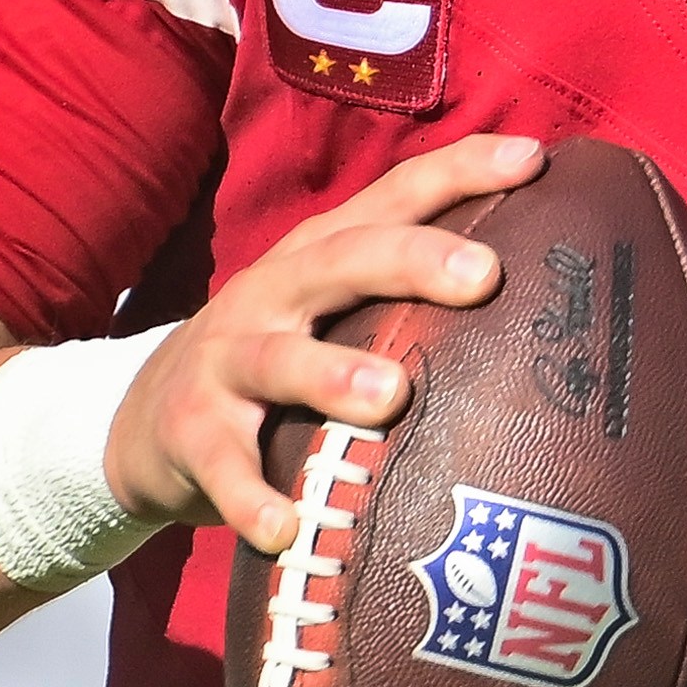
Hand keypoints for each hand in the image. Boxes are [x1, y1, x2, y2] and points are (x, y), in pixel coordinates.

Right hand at [102, 133, 536, 552]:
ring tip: (389, 398)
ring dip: (332, 376)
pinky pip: (223, 467)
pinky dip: (251, 498)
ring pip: (279, 360)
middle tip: (483, 276)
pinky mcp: (191, 435)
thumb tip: (542, 293)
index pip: (395, 197)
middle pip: (344, 261)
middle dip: (413, 261)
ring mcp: (227, 361)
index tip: (532, 159)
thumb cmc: (278, 361)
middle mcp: (275, 294)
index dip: (460, 171)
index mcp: (321, 255)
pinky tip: (285, 527)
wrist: (143, 423)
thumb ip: (409, 298)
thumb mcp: (332, 312)